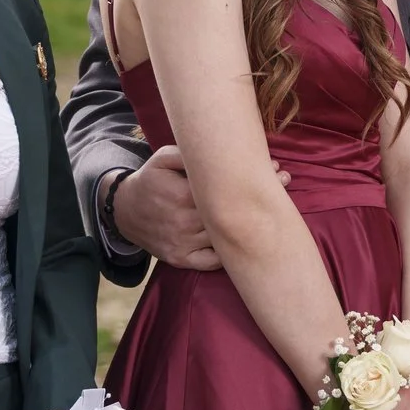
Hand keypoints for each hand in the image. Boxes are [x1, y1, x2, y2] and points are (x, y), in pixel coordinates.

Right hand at [112, 146, 289, 270]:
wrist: (125, 211)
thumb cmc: (151, 180)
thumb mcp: (163, 159)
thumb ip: (188, 153)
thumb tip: (222, 147)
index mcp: (181, 196)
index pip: (224, 189)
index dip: (252, 181)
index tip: (277, 170)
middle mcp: (183, 223)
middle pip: (230, 214)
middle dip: (259, 201)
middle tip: (284, 184)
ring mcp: (182, 244)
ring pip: (225, 239)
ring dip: (251, 226)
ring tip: (275, 210)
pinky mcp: (181, 259)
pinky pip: (213, 262)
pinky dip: (231, 255)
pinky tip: (249, 240)